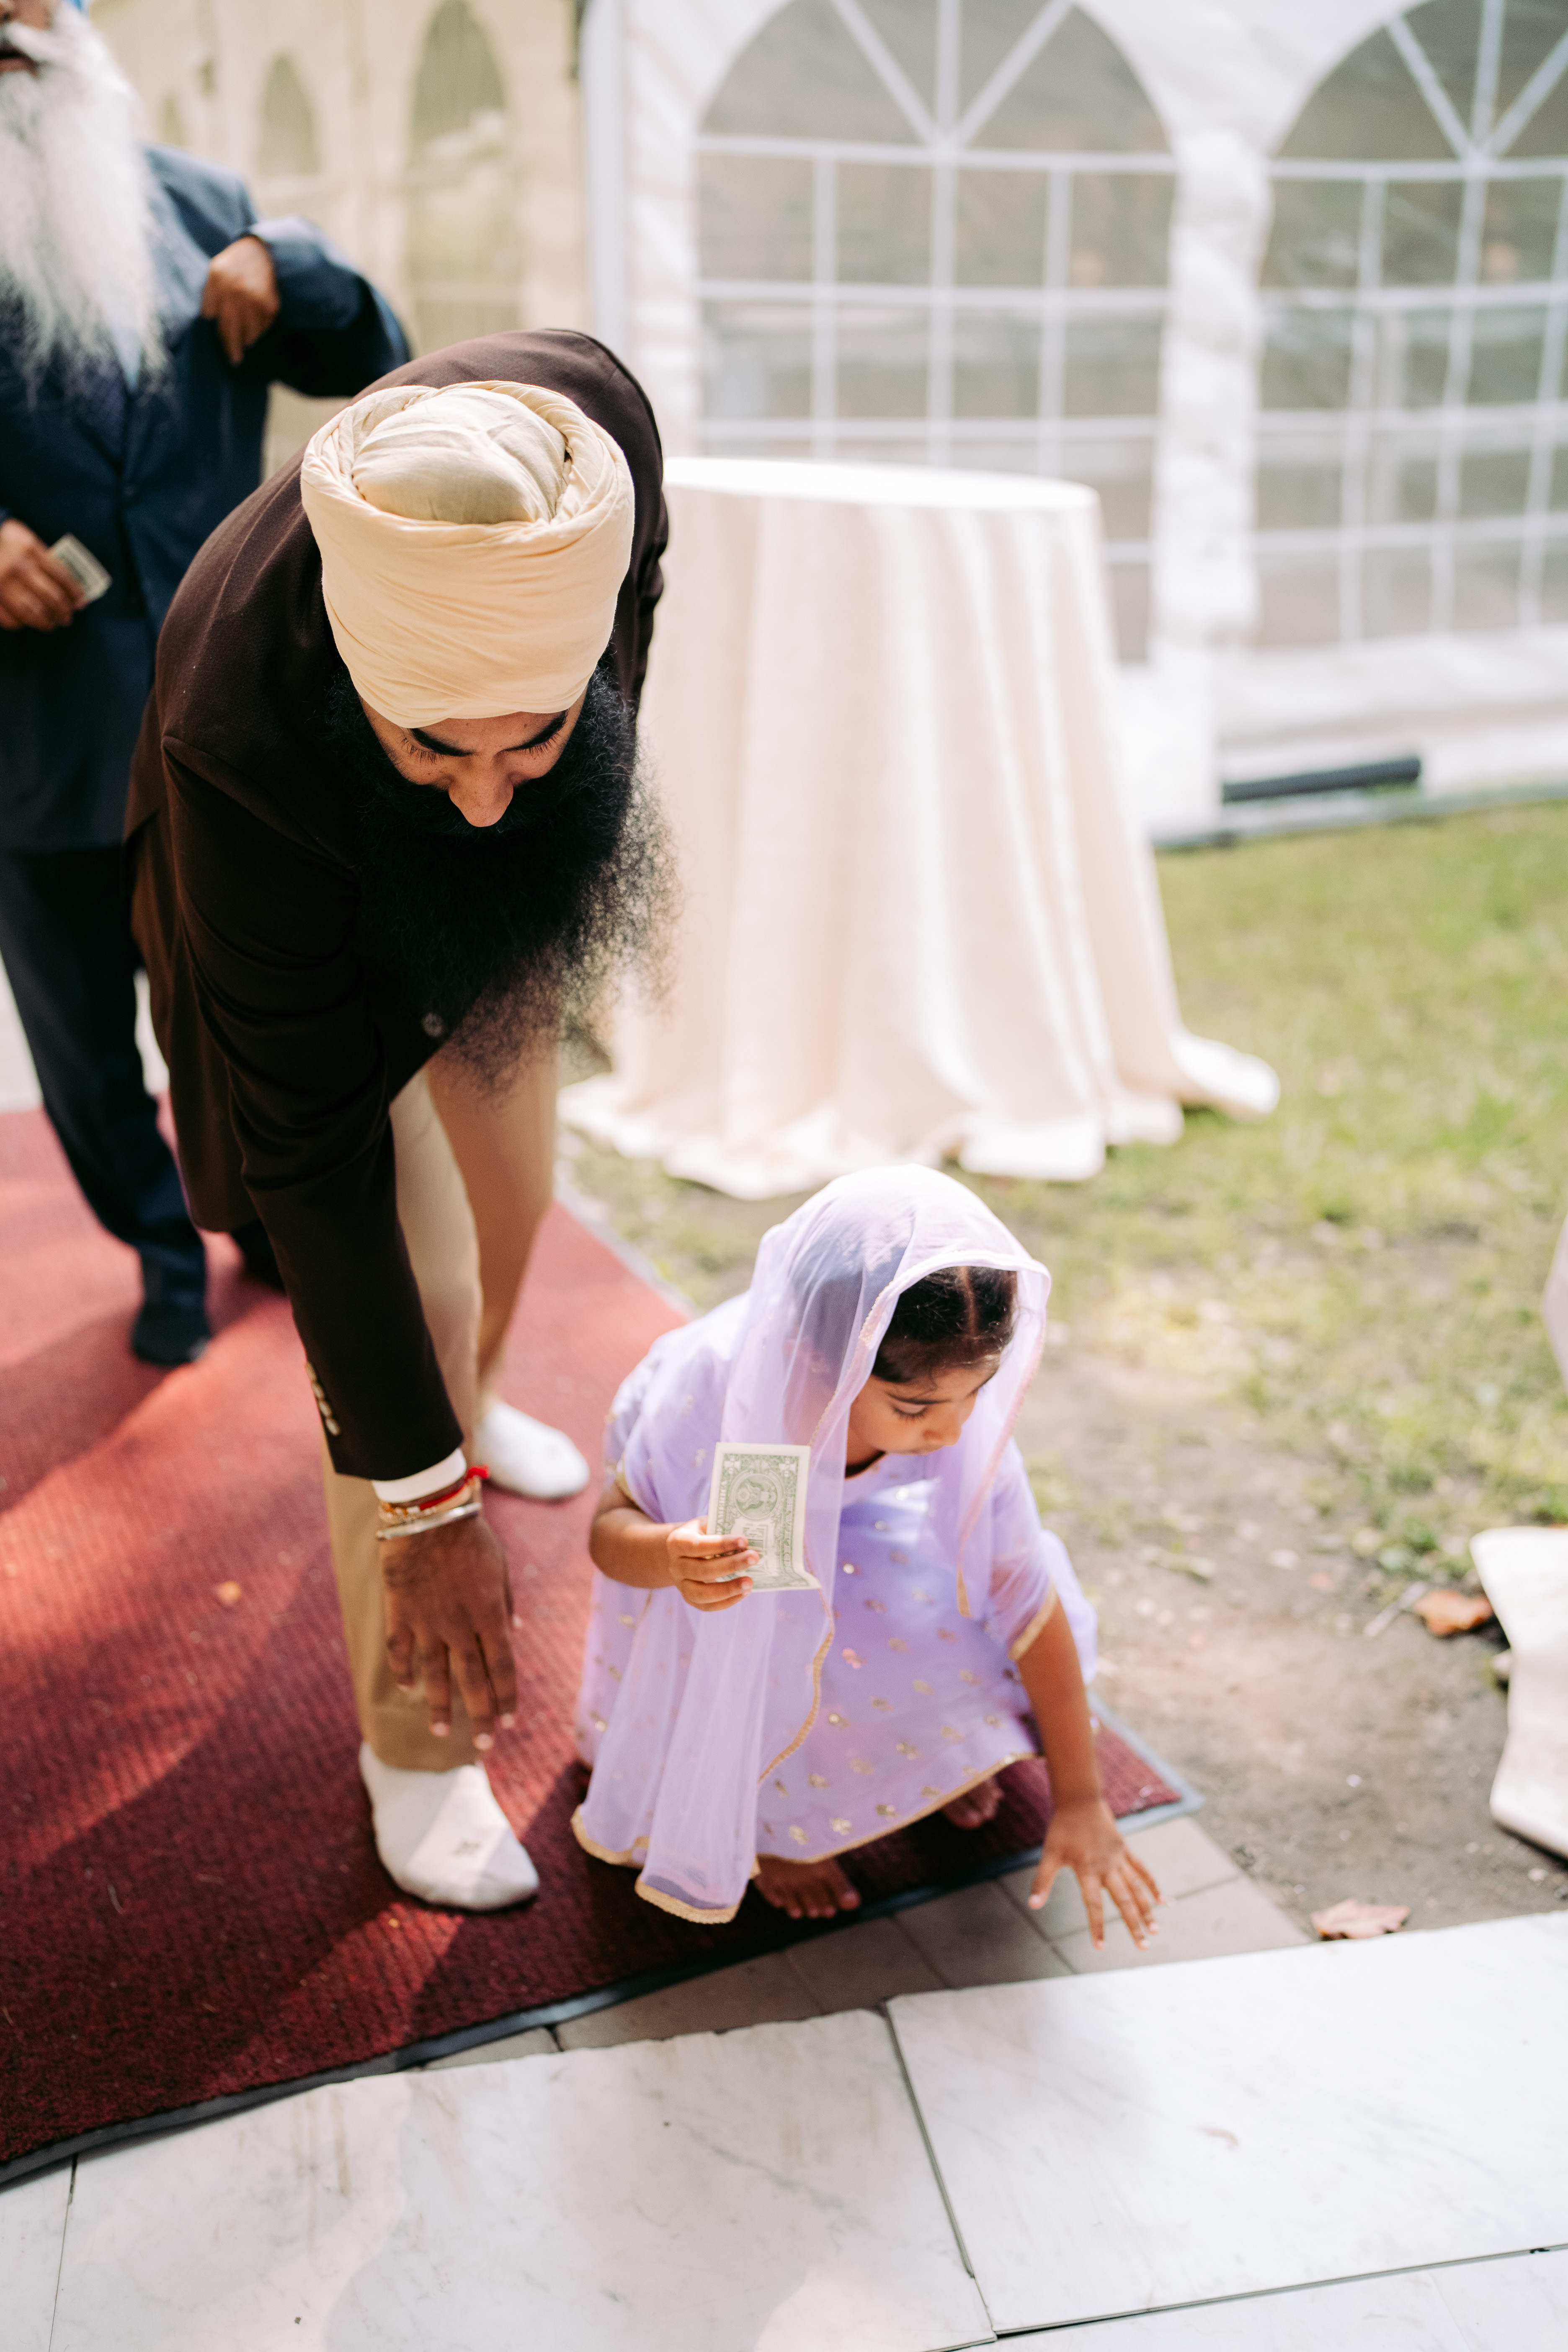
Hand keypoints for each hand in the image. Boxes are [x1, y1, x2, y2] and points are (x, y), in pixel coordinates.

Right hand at [0, 518, 81, 631]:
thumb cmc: (5, 541)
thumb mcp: (25, 541)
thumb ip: (45, 559)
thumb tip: (69, 588)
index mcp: (29, 549)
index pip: (61, 575)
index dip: (74, 592)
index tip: (81, 603)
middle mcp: (17, 567)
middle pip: (50, 597)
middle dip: (63, 611)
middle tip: (67, 618)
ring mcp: (2, 584)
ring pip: (32, 612)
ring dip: (46, 622)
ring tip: (51, 624)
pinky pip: (10, 619)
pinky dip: (21, 623)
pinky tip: (26, 622)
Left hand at [200, 233, 279, 363]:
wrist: (260, 251)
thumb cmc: (233, 265)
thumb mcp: (213, 272)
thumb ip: (207, 295)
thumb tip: (205, 321)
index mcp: (216, 280)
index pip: (210, 317)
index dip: (215, 331)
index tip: (219, 344)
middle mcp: (235, 291)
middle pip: (230, 331)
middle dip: (232, 348)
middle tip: (235, 360)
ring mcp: (254, 300)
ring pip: (249, 333)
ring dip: (248, 337)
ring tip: (247, 337)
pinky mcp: (270, 305)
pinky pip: (263, 327)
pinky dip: (261, 328)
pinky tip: (258, 319)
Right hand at [382, 1512, 517, 1748]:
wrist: (430, 1513)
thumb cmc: (471, 1536)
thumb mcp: (500, 1567)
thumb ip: (506, 1601)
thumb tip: (514, 1628)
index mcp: (490, 1615)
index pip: (503, 1667)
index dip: (507, 1697)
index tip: (510, 1721)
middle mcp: (460, 1626)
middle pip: (472, 1682)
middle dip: (481, 1716)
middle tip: (486, 1746)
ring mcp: (427, 1623)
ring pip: (434, 1676)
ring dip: (440, 1707)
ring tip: (444, 1733)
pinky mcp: (400, 1613)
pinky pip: (401, 1651)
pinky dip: (404, 1672)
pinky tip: (408, 1690)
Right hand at [665, 1517, 754, 1611]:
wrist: (686, 1551)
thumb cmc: (704, 1534)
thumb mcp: (709, 1524)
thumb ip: (724, 1529)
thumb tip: (751, 1536)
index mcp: (677, 1542)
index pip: (697, 1545)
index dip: (720, 1544)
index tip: (744, 1540)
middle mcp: (675, 1565)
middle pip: (701, 1570)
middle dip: (730, 1565)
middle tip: (754, 1558)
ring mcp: (681, 1584)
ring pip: (701, 1593)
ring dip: (728, 1589)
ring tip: (749, 1583)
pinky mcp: (690, 1599)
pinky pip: (707, 1606)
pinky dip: (727, 1601)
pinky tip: (744, 1592)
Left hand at [1028, 1796, 1162, 1949]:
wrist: (1079, 1800)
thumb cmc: (1061, 1829)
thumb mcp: (1049, 1854)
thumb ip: (1042, 1880)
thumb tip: (1032, 1905)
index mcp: (1088, 1869)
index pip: (1093, 1904)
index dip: (1096, 1926)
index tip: (1100, 1948)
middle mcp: (1107, 1866)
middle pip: (1124, 1900)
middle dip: (1134, 1925)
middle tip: (1144, 1947)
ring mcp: (1119, 1858)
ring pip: (1137, 1888)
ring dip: (1147, 1909)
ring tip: (1155, 1930)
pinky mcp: (1125, 1850)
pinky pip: (1142, 1870)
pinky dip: (1152, 1885)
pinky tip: (1161, 1901)